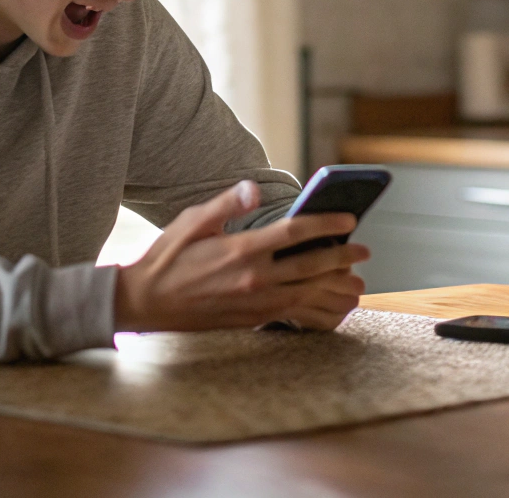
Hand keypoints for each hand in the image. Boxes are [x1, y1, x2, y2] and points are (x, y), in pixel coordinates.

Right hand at [113, 181, 368, 332]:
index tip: (348, 220)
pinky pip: (293, 315)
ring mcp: (254, 304)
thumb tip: (253, 189)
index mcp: (241, 250)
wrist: (144, 303)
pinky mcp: (251, 320)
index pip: (295, 233)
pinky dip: (316, 309)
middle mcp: (253, 279)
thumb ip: (227, 203)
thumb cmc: (167, 257)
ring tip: (358, 284)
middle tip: (364, 251)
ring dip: (336, 288)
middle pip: (311, 266)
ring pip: (307, 295)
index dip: (325, 224)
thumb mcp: (192, 221)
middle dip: (342, 257)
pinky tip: (329, 306)